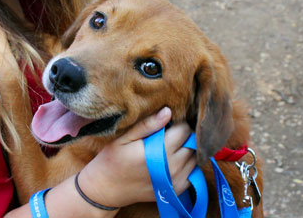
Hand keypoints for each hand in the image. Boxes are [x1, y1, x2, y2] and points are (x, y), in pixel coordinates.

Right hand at [78, 108, 195, 207]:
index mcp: (159, 151)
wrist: (107, 189)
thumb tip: (168, 111)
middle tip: (169, 134)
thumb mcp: (124, 138)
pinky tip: (172, 161)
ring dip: (187, 150)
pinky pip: (192, 173)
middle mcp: (172, 167)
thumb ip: (147, 125)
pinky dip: (187, 165)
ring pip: (195, 159)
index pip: (184, 130)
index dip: (177, 123)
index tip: (167, 124)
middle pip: (192, 144)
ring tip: (170, 147)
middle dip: (184, 136)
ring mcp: (176, 181)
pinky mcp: (176, 190)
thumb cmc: (113, 159)